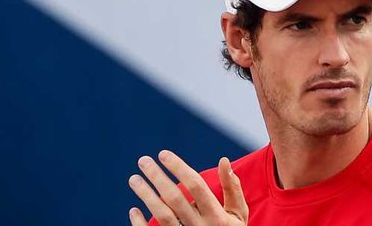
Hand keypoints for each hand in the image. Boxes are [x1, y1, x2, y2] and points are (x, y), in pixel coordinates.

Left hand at [128, 150, 247, 225]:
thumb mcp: (238, 214)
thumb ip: (232, 189)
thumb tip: (224, 160)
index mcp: (217, 216)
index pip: (196, 186)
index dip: (179, 168)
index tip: (163, 154)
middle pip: (175, 199)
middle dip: (157, 177)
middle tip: (143, 161)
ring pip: (162, 216)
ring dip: (146, 196)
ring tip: (134, 179)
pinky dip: (140, 224)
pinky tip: (133, 210)